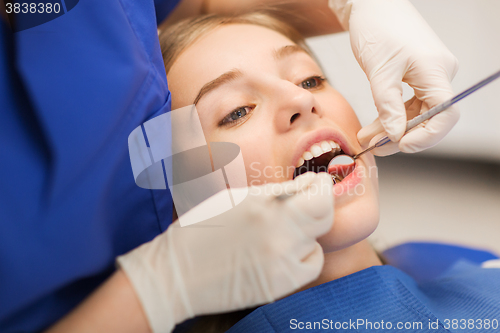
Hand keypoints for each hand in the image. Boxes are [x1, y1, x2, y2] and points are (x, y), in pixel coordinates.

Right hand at [117, 172, 333, 332]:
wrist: (176, 275)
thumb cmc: (199, 230)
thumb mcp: (234, 198)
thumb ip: (273, 193)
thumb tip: (305, 186)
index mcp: (263, 207)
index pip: (318, 194)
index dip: (322, 186)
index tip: (317, 182)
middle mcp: (277, 234)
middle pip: (324, 216)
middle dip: (319, 203)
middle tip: (308, 200)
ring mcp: (280, 263)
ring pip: (317, 240)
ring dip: (306, 231)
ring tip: (284, 229)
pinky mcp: (279, 285)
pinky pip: (311, 265)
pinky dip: (304, 255)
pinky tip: (286, 250)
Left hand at [329, 0, 459, 154]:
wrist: (372, 5)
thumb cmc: (377, 28)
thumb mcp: (379, 72)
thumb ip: (388, 106)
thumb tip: (396, 135)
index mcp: (436, 71)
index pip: (444, 114)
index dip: (426, 136)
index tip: (401, 145)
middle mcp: (438, 74)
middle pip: (430, 117)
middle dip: (402, 135)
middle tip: (376, 147)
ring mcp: (428, 75)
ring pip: (417, 113)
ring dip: (392, 128)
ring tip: (368, 138)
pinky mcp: (417, 76)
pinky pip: (409, 103)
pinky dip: (391, 116)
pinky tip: (374, 127)